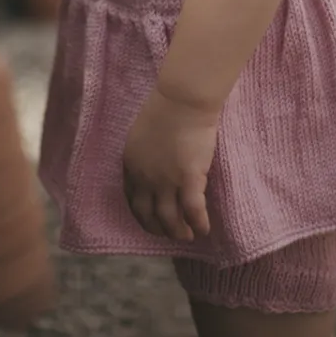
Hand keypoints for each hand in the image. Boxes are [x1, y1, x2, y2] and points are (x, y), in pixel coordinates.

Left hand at [121, 86, 217, 241]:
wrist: (182, 100)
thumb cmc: (165, 107)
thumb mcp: (141, 134)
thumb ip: (144, 154)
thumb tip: (153, 164)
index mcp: (131, 165)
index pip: (132, 200)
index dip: (142, 215)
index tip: (150, 221)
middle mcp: (145, 178)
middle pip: (148, 215)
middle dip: (158, 228)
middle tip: (169, 234)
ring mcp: (166, 182)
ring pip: (169, 219)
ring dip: (177, 232)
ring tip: (186, 236)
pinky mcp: (188, 179)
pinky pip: (192, 211)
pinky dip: (198, 223)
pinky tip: (204, 229)